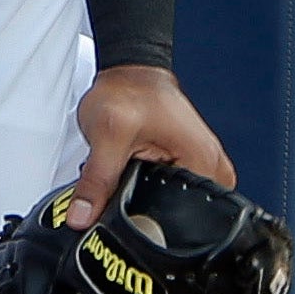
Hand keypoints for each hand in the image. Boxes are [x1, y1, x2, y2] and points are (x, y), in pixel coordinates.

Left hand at [67, 64, 233, 228]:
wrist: (129, 71)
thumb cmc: (128, 90)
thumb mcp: (108, 137)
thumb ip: (97, 181)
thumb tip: (83, 217)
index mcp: (204, 162)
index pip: (188, 217)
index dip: (151, 222)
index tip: (128, 206)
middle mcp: (210, 166)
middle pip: (181, 215)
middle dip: (147, 210)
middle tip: (128, 175)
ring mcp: (200, 165)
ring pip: (172, 205)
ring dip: (146, 198)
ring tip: (131, 167)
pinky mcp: (187, 163)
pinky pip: (170, 192)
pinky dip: (149, 189)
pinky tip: (134, 173)